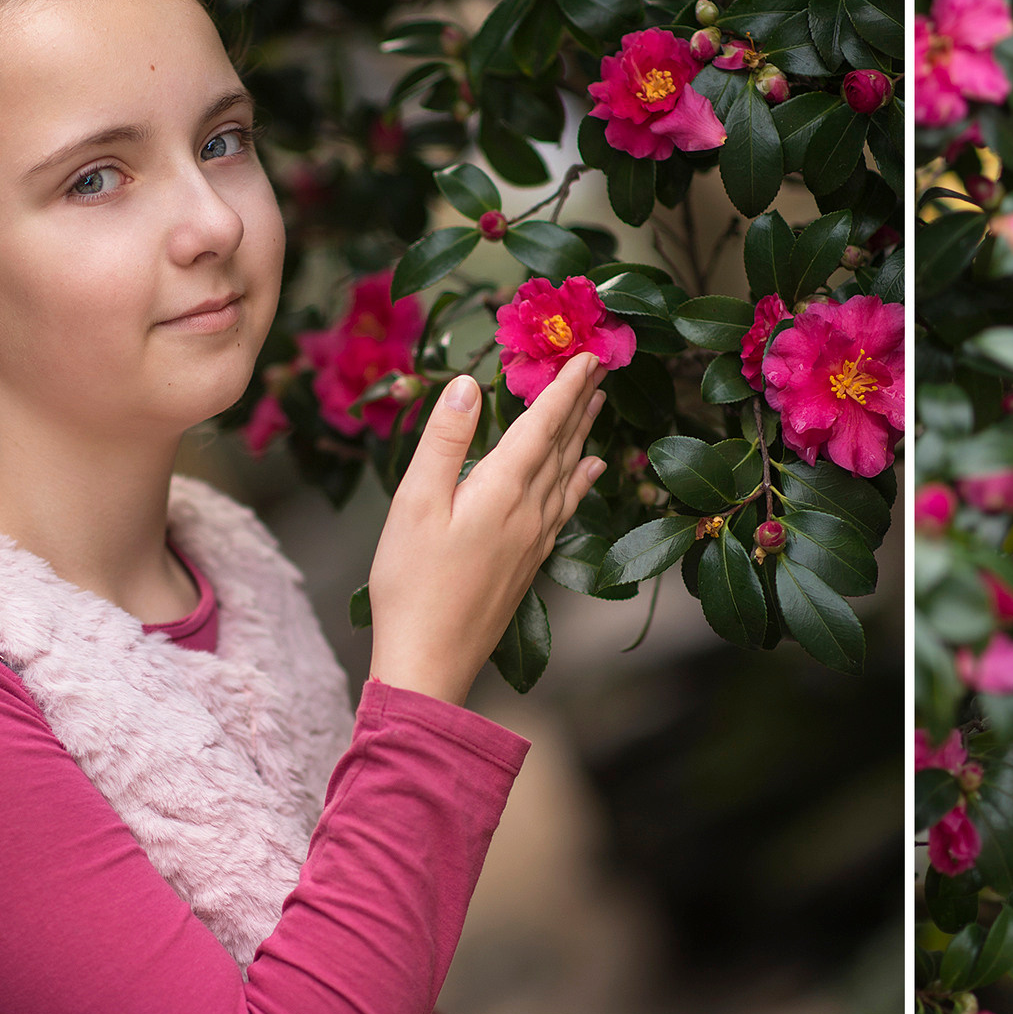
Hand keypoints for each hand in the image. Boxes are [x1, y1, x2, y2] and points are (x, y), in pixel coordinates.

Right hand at [367, 356, 608, 705]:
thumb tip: (467, 383)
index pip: (543, 424)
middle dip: (580, 402)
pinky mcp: (531, 561)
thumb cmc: (411, 583)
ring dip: (583, 434)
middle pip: (563, 444)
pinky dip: (581, 479)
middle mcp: (531, 510)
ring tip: (599, 404)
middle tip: (601, 365)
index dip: (565, 386)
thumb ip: (444, 440)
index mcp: (503, 489)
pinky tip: (591, 471)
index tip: (588, 353)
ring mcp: (535, 538)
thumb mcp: (414, 502)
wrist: (431, 660)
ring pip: (568, 473)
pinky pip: (566, 505)